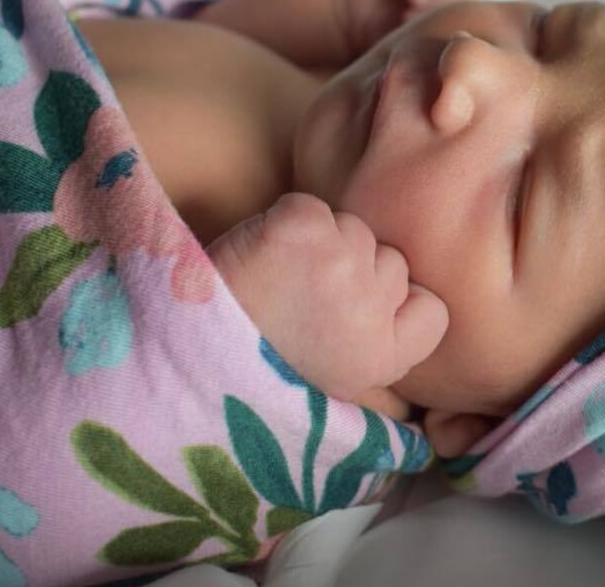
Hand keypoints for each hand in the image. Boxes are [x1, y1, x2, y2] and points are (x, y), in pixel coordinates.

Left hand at [206, 192, 447, 400]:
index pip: (432, 310)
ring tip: (276, 280)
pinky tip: (259, 255)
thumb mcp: (331, 398)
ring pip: (355, 230)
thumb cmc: (250, 374)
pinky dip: (285, 221)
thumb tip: (417, 395)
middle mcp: (371, 311)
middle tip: (301, 303)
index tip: (356, 317)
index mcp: (383, 358)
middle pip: (392, 263)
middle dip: (352, 274)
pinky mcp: (303, 229)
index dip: (398, 306)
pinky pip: (313, 207)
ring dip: (321, 245)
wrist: (172, 357)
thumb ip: (380, 379)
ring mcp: (340, 265)